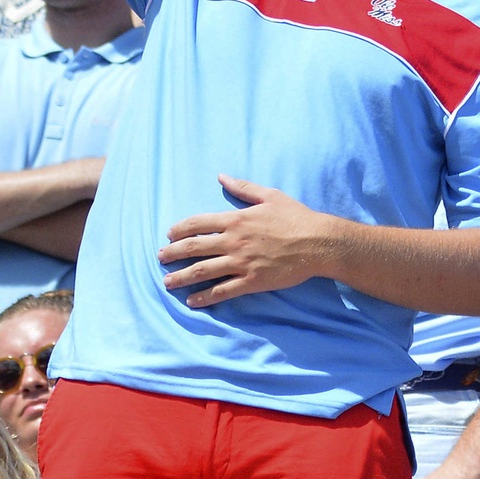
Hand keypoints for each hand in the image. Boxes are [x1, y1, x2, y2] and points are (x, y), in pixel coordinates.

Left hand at [157, 176, 331, 308]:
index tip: (169, 235)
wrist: (318, 242)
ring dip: (181, 278)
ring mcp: (241, 263)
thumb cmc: (296, 217)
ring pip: (202, 271)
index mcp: (236, 220)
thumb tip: (221, 177)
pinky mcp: (251, 281)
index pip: (197, 224)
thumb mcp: (270, 196)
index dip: (179, 229)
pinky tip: (193, 301)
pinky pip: (222, 291)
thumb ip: (243, 188)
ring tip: (168, 282)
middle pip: (193, 248)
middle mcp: (234, 241)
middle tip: (161, 258)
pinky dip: (204, 297)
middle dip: (172, 254)